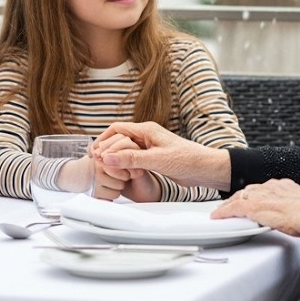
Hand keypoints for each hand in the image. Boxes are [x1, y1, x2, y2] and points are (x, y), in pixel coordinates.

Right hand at [90, 121, 230, 190]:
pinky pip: (133, 157)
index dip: (103, 140)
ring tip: (103, 167)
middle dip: (106, 148)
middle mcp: (146, 135)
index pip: (117, 128)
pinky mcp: (154, 157)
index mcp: (146, 130)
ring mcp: (150, 146)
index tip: (94, 153)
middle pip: (118, 137)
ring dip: (114, 156)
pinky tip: (119, 171)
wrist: (205, 169)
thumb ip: (131, 158)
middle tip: (95, 161)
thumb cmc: (186, 160)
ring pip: (125, 148)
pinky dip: (124, 162)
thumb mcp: (156, 160)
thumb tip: (107, 157)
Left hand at [212, 179, 299, 236]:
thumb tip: (295, 216)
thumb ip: (292, 207)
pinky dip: (223, 212)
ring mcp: (259, 195)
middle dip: (238, 198)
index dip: (254, 195)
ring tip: (220, 211)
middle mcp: (268, 187)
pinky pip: (232, 208)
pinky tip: (217, 217)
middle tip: (229, 205)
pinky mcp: (251, 206)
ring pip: (237, 198)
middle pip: (247, 192)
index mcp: (281, 186)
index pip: (262, 189)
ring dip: (228, 205)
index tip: (251, 200)